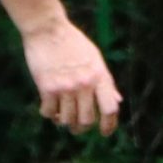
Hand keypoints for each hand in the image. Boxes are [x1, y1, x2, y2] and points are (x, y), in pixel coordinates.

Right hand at [22, 15, 122, 135]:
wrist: (47, 29)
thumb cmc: (73, 43)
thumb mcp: (96, 60)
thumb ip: (106, 82)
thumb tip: (117, 103)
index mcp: (100, 76)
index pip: (110, 109)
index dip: (110, 125)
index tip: (105, 133)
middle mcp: (84, 84)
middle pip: (87, 120)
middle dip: (83, 127)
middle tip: (78, 127)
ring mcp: (65, 86)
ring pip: (67, 120)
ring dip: (65, 122)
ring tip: (62, 117)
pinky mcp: (46, 87)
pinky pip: (48, 112)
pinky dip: (49, 114)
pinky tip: (49, 109)